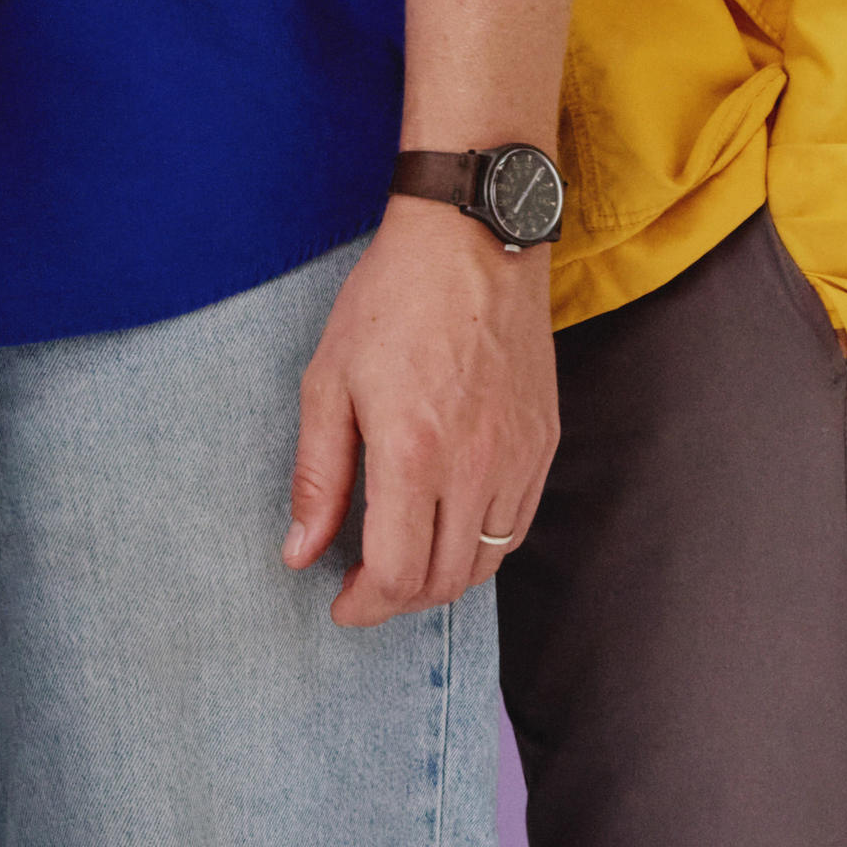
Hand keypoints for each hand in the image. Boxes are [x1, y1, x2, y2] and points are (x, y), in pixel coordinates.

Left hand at [283, 205, 556, 627]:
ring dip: (442, 578)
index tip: (341, 604)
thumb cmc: (392, 299)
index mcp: (413, 454)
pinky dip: (483, 546)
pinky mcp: (544, 440)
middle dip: (397, 600)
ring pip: (488, 562)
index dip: (364, 607)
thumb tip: (301, 552)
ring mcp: (518, 456)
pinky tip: (450, 526)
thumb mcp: (329, 380)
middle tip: (365, 586)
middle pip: (444, 581)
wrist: (472, 238)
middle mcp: (475, 466)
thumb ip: (317, 475)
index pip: (397, 575)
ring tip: (405, 559)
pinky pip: (519, 525)